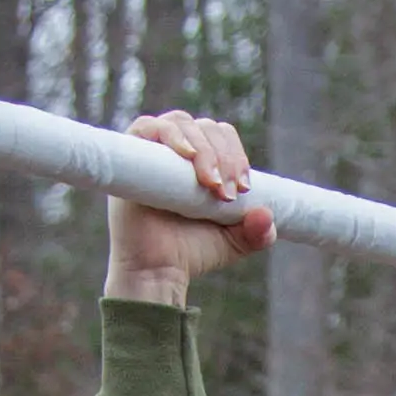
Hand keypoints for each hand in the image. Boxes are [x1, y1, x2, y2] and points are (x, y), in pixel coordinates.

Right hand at [104, 112, 277, 302]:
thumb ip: (258, 230)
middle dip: (225, 156)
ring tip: (212, 184)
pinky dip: (171, 135)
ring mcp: (151, 151)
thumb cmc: (191, 253)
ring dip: (205, 149)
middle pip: (205, 127)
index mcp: (199, 163)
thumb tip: (267, 214)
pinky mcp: (129, 155)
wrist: (157, 272)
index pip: (222, 135)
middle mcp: (174, 152)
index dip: (237, 154)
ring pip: (182, 123)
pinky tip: (188, 156)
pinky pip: (146, 126)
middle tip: (228, 193)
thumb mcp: (236, 241)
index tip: (244, 189)